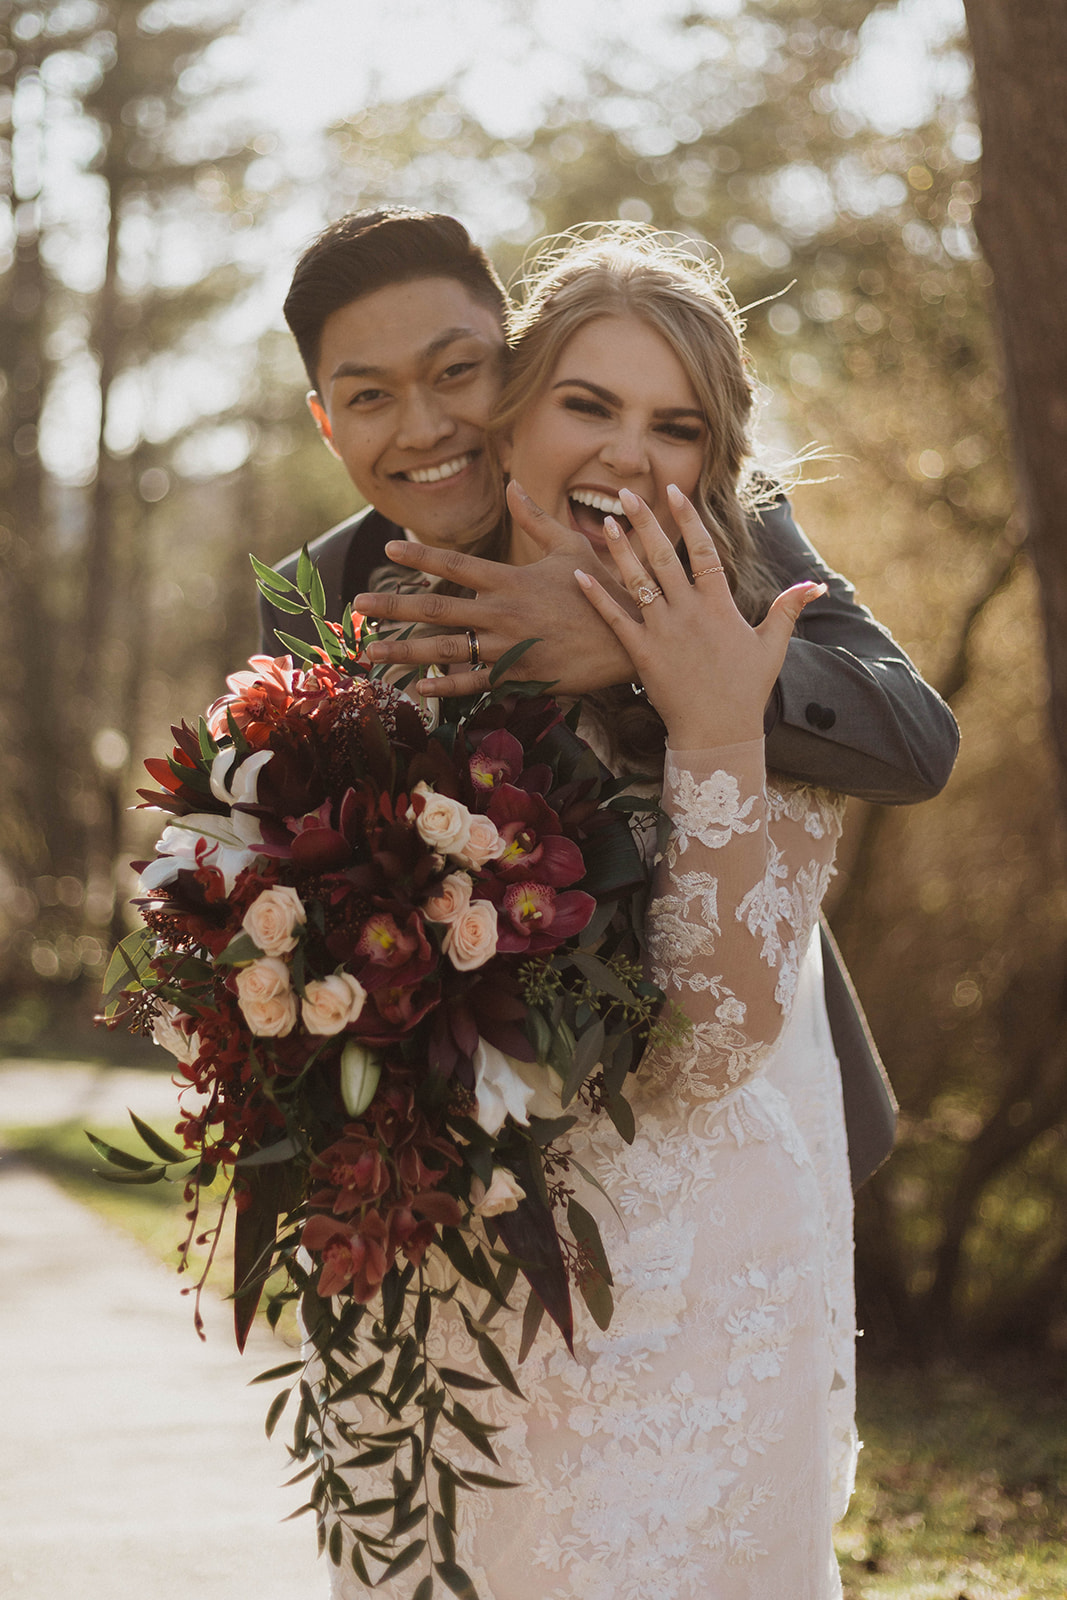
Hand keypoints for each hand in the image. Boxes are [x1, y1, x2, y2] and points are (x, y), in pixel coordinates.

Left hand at [355, 480, 637, 696]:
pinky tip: (417, 686)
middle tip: (358, 606)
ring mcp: (508, 648)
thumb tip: (513, 484)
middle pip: (436, 609)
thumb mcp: (571, 547)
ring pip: (446, 650)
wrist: (633, 637)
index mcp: (510, 579)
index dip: (419, 554)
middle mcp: (502, 613)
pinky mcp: (520, 677)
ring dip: (405, 651)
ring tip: (371, 651)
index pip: (454, 563)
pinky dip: (445, 686)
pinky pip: (475, 684)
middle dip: (393, 606)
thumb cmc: (603, 587)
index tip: (389, 548)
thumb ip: (536, 518)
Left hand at [574, 485, 825, 749]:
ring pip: (637, 582)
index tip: (674, 492)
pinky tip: (579, 575)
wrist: (718, 732)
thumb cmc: (746, 691)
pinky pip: (616, 620)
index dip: (688, 519)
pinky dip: (597, 597)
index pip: (703, 551)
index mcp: (719, 606)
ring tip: (606, 521)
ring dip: (620, 551)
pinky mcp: (642, 655)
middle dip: (645, 522)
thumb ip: (788, 610)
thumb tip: (816, 585)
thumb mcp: (772, 647)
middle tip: (626, 492)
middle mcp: (689, 613)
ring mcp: (663, 633)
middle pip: (663, 557)